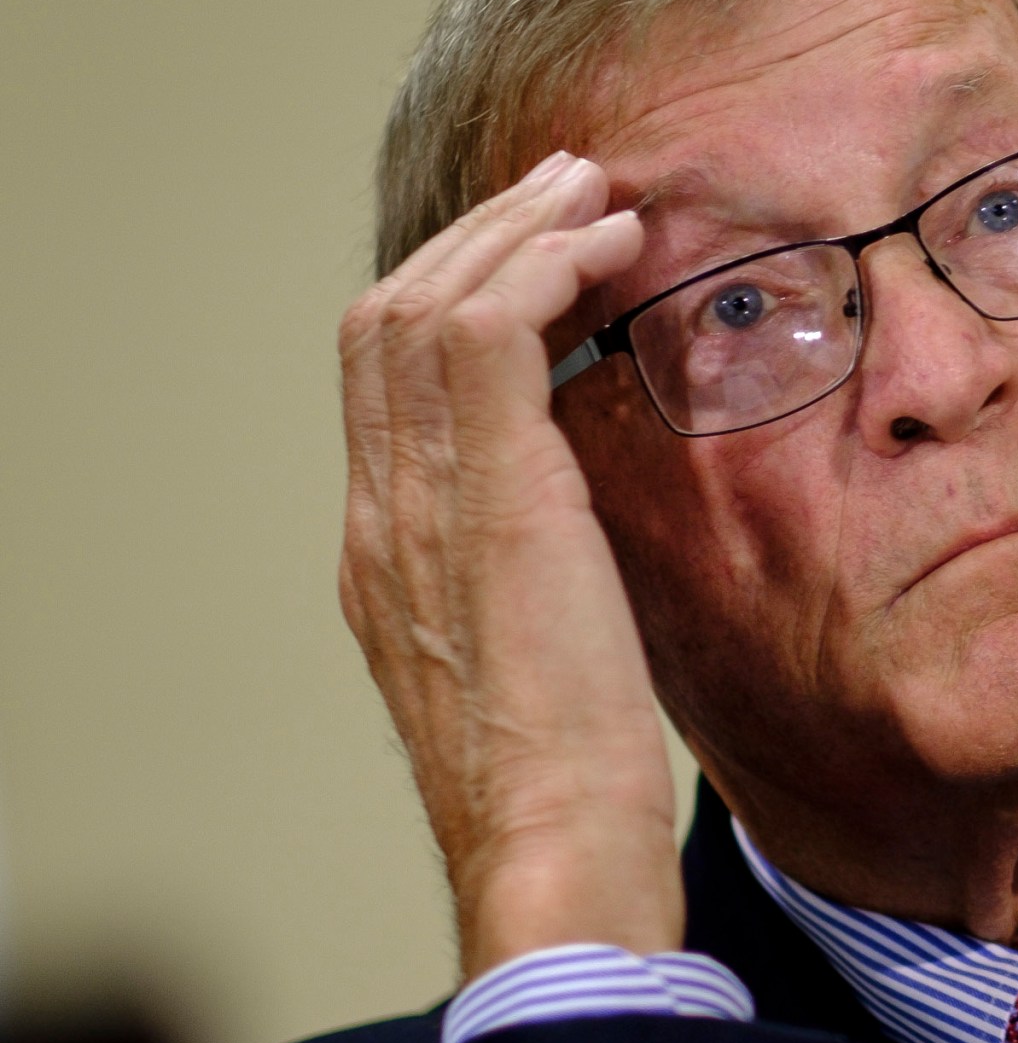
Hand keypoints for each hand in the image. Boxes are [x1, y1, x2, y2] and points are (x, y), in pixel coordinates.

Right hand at [338, 153, 679, 979]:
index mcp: (390, 552)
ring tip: (596, 195)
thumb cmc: (576, 783)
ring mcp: (419, 506)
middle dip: (480, 238)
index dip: (461, 295)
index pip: (390, 379)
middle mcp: (382, 515)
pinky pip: (481, 334)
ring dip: (515, 234)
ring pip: (424, 304)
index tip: (548, 256)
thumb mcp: (548, 657)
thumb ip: (546, 574)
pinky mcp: (488, 500)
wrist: (556, 853)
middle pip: (388, 320)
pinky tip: (611, 251)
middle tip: (569, 189)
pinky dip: (543, 271)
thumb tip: (605, 527)